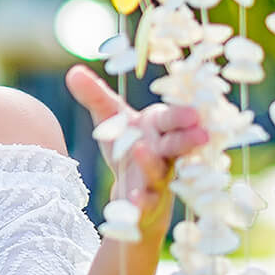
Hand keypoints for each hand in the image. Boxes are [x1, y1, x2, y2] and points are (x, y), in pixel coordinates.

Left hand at [64, 65, 208, 237]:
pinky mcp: (149, 202)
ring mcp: (157, 178)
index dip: (182, 117)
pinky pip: (148, 202)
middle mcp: (163, 152)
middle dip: (186, 140)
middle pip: (175, 145)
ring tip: (142, 152)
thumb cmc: (126, 144)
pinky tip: (133, 199)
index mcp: (158, 127)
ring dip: (153, 163)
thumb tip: (73, 72)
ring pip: (159, 172)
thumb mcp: (110, 119)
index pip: (172, 119)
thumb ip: (95, 96)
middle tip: (200, 135)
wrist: (128, 187)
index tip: (194, 113)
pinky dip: (142, 201)